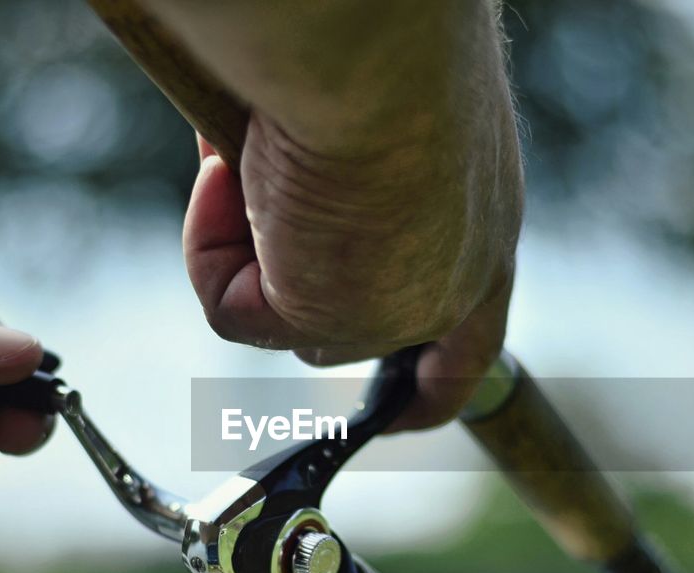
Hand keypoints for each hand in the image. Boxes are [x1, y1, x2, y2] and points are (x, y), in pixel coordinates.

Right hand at [172, 1, 523, 429]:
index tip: (400, 411)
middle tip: (246, 216)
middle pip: (365, 331)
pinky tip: (230, 178)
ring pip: (287, 315)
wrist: (372, 44)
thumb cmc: (383, 41)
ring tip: (251, 150)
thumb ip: (339, 172)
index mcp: (483, 217)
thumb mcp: (372, 114)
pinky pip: (232, 312)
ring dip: (244, 235)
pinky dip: (210, 247)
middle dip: (299, 295)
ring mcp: (397, 308)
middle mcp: (456, 274)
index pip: (474, 332)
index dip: (433, 374)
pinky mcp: (333, 321)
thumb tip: (257, 180)